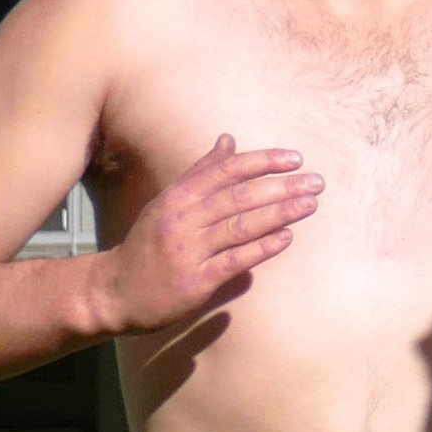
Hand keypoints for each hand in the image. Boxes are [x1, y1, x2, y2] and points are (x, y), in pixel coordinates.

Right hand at [91, 133, 318, 336]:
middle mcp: (182, 220)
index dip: (262, 162)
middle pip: (238, 196)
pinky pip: (234, 261)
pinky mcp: (195, 281)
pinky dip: (261, 247)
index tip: (295, 158)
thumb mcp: (168, 202)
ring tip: (310, 204)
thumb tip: (228, 140)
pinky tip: (287, 237)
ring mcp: (188, 251)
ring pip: (239, 226)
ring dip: (278, 213)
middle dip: (281, 186)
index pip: (225, 171)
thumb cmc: (148, 243)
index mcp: (178, 197)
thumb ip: (200, 173)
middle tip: (316, 181)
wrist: (115, 291)